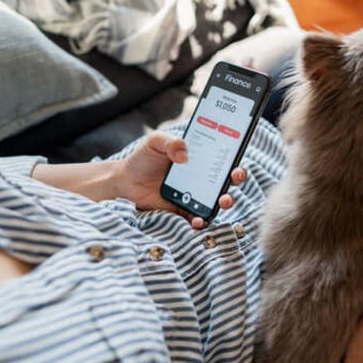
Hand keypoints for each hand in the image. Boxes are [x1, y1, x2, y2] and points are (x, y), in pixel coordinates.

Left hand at [113, 131, 246, 228]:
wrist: (124, 181)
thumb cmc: (143, 159)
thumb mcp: (155, 143)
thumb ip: (169, 142)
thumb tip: (183, 154)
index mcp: (200, 159)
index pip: (224, 159)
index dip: (235, 160)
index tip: (237, 161)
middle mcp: (202, 178)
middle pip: (228, 179)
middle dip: (237, 178)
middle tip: (234, 176)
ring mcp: (195, 196)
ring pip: (218, 200)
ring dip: (226, 201)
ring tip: (222, 200)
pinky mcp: (184, 212)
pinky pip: (199, 219)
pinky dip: (202, 221)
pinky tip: (198, 219)